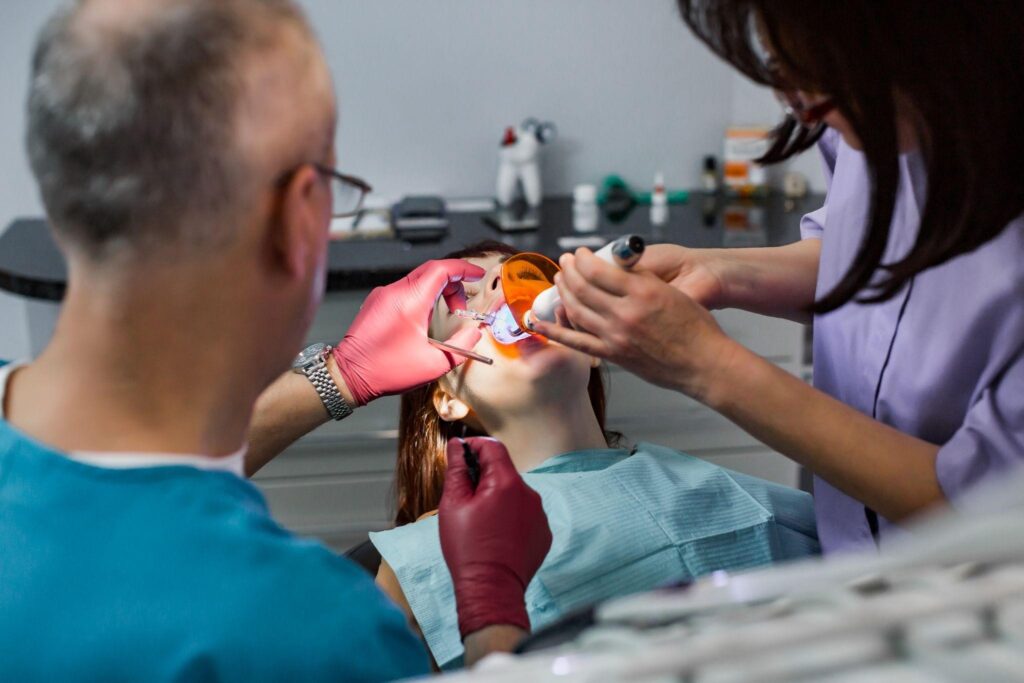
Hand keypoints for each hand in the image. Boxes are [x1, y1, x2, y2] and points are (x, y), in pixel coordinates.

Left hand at [332, 259, 483, 405]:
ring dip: (438, 290)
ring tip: (445, 315)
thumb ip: (461, 346)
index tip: (477, 274)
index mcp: (410, 301)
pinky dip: (422, 295)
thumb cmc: (385, 370)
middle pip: (431, 270)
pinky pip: (404, 288)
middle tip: (462, 306)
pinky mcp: (376, 302)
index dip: (463, 269)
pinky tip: (425, 316)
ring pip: (418, 279)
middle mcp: (394, 291)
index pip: (442, 268)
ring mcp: (382, 294)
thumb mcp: (434, 363)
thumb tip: (474, 333)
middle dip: (453, 283)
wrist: (348, 375)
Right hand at [439, 437, 551, 638]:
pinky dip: (511, 517)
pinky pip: (525, 514)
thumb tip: (457, 446)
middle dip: (485, 477)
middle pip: (504, 472)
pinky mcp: (544, 532)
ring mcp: (540, 514)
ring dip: (498, 498)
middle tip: (465, 498)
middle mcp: (530, 495)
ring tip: (480, 523)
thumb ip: (457, 470)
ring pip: (515, 493)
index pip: (493, 447)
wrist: (491, 591)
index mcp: (506, 484)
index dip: (474, 446)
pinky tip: (496, 535)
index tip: (462, 454)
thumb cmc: (468, 551)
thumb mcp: (453, 505)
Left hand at [533, 249, 738, 401]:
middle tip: (564, 262)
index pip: (598, 269)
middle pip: (583, 286)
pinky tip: (537, 321)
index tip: (578, 253)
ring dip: (563, 292)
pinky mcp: (613, 354)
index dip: (582, 258)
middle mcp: (625, 313)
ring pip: (577, 310)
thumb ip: (641, 280)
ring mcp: (616, 336)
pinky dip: (554, 330)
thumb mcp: (671, 292)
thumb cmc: (696, 328)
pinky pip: (576, 341)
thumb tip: (616, 268)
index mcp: (642, 292)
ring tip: (559, 281)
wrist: (704, 364)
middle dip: (568, 271)